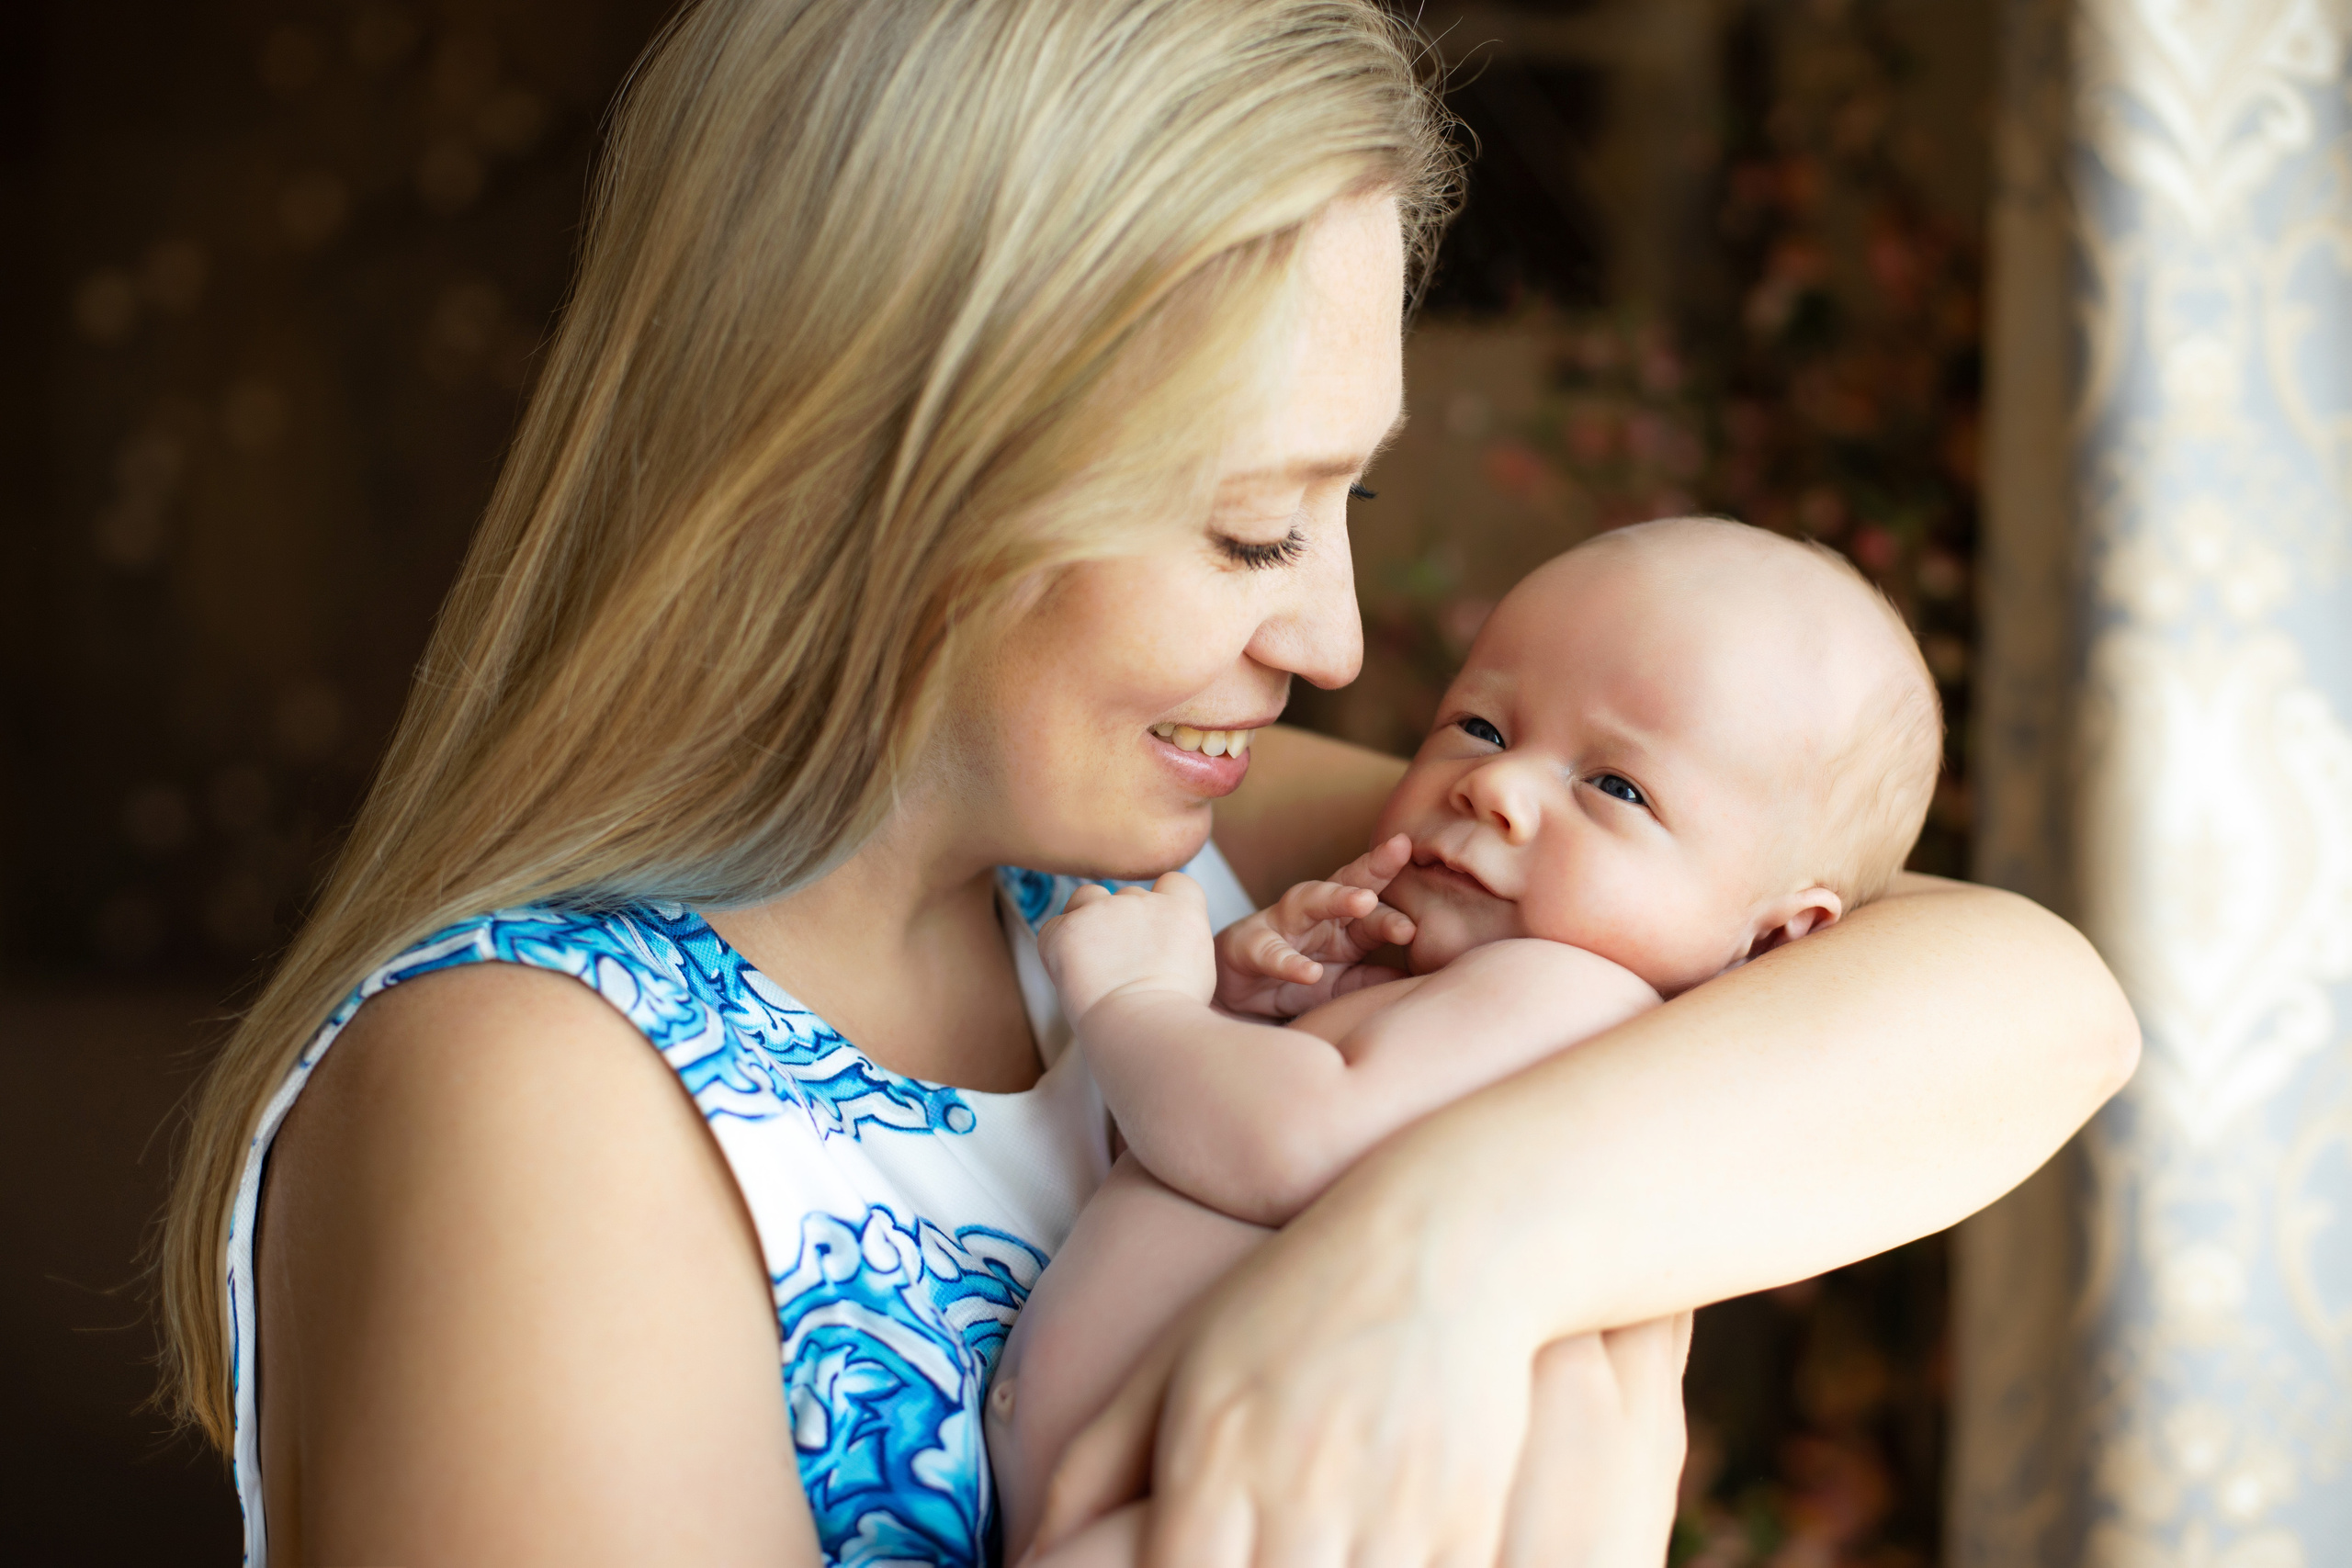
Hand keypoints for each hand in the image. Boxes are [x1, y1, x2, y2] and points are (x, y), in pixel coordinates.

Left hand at [1031, 1169, 1539, 1567]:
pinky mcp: (1466, 1527)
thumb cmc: (1296, 1298)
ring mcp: (1388, 1514)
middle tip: (1239, 1551)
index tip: (1168, 1566)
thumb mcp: (1176, 1360)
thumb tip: (1021, 1556)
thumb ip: (1090, 1464)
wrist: (1456, 1236)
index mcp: (1211, 1456)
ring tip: (1296, 1553)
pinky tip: (1366, 1554)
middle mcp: (1295, 1491)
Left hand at [1037, 873, 1217, 1022]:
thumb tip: (1163, 947)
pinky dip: (1058, 947)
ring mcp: (1102, 910)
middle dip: (1124, 922)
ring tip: (1093, 964)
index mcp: (1182, 909)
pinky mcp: (1065, 928)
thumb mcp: (1199, 971)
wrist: (1143, 1027)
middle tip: (1122, 966)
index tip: (1155, 930)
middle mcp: (1142, 900)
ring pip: (1088, 899)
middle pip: (1129, 897)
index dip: (1163, 902)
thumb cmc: (1175, 1017)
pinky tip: (1073, 977)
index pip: (1174, 882)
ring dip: (1088, 920)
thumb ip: (1181, 943)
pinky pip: (1054, 927)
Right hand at [1214, 834, 1417, 1017]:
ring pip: (1309, 902)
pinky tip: (1311, 972)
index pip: (1374, 897)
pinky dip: (1290, 963)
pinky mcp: (1250, 948)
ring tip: (1365, 901)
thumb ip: (1373, 977)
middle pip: (1346, 883)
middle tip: (1399, 853)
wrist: (1236, 993)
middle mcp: (1315, 914)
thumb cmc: (1296, 977)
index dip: (1395, 880)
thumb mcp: (1342, 982)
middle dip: (1372, 867)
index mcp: (1343, 922)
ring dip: (1336, 898)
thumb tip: (1419, 980)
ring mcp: (1281, 926)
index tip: (1419, 858)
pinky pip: (1272, 954)